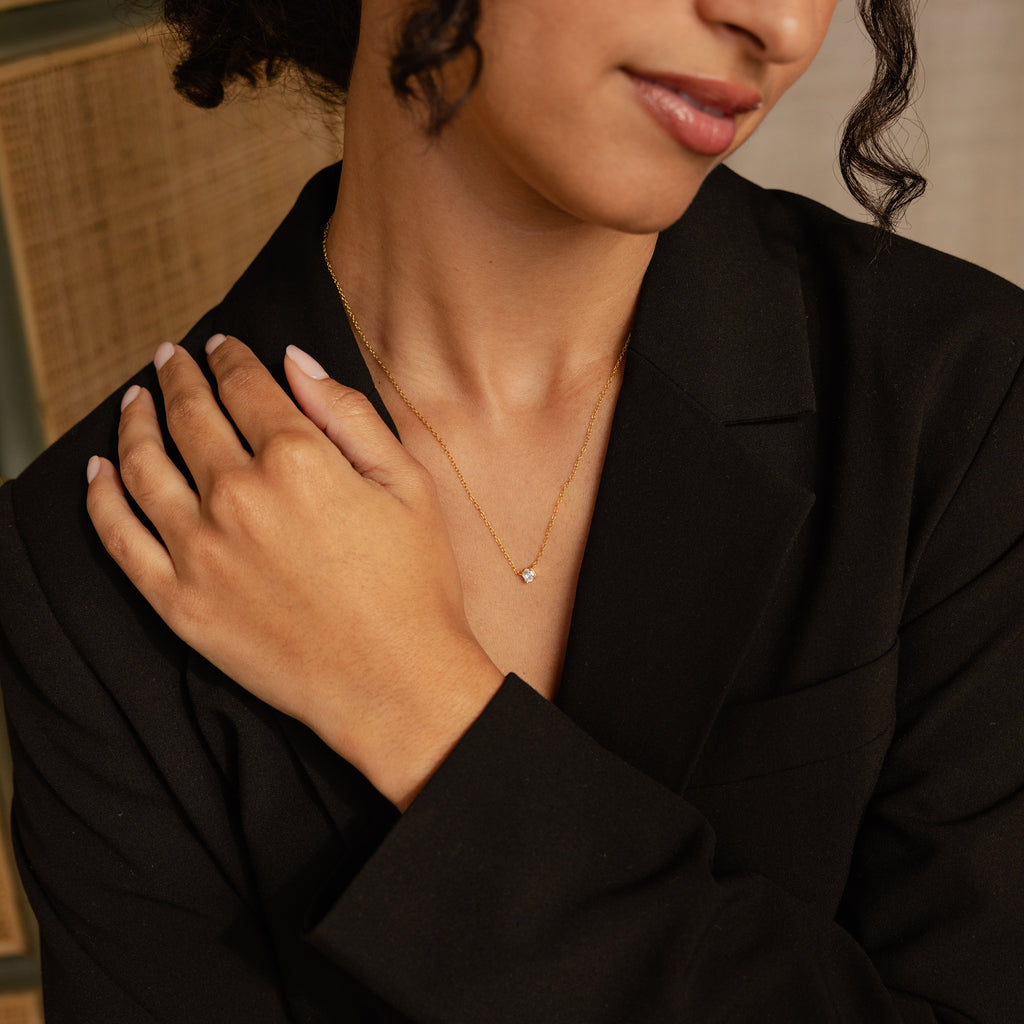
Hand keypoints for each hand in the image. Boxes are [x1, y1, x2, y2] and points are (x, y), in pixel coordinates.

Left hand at [86, 335, 503, 808]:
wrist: (393, 681)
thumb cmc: (413, 583)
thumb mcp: (407, 483)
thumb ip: (348, 413)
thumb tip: (295, 360)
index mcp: (297, 459)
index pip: (245, 386)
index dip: (230, 357)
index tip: (222, 345)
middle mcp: (237, 494)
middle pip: (189, 415)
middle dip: (179, 377)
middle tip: (172, 358)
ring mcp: (198, 549)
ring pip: (142, 465)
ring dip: (133, 422)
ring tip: (133, 400)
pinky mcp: (177, 600)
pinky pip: (118, 535)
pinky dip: (100, 495)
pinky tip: (96, 471)